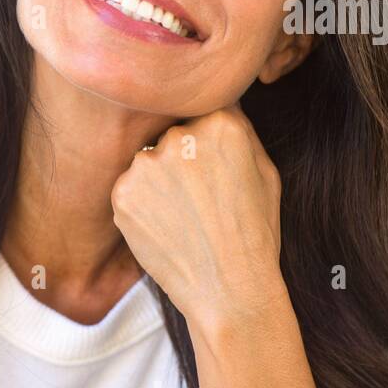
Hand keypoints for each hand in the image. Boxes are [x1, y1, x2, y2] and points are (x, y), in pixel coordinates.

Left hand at [110, 103, 286, 331]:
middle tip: (199, 198)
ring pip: (147, 160)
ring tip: (183, 216)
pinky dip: (141, 203)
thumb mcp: (266, 171)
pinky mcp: (122, 193)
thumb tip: (218, 98)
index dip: (206, 136)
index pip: (200, 108)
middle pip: (170, 133)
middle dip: (180, 157)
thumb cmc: (254, 232)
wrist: (228, 289)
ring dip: (158, 180)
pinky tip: (165, 226)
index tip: (211, 163)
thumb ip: (239, 129)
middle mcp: (179, 136)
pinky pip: (129, 187)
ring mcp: (146, 165)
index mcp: (221, 123)